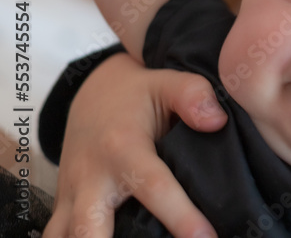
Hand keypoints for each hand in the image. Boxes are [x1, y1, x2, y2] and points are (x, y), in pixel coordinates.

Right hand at [42, 53, 226, 237]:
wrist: (93, 95)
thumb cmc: (139, 95)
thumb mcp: (168, 83)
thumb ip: (194, 95)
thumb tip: (216, 121)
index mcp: (123, 147)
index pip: (154, 187)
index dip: (180, 216)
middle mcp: (91, 178)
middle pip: (90, 228)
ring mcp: (72, 197)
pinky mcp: (63, 209)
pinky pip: (60, 237)